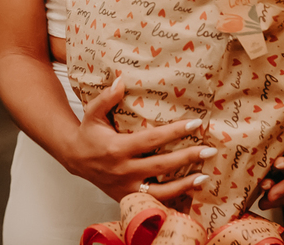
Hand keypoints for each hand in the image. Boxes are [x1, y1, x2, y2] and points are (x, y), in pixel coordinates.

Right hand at [66, 78, 214, 201]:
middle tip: (209, 150)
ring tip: (204, 177)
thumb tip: (121, 81)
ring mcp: (126, 187)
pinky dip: (172, 200)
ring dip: (184, 185)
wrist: (74, 159)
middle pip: (162, 165)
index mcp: (117, 148)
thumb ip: (106, 98)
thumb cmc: (88, 134)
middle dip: (187, 157)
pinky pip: (153, 202)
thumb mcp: (92, 113)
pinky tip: (188, 194)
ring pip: (161, 190)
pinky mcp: (127, 197)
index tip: (195, 123)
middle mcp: (124, 170)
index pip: (152, 139)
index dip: (175, 131)